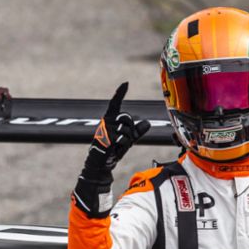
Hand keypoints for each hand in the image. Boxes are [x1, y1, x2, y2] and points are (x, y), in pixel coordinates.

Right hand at [73, 82, 150, 217]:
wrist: (101, 164)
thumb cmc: (112, 151)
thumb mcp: (127, 140)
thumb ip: (137, 132)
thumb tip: (147, 123)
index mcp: (110, 120)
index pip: (116, 104)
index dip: (120, 93)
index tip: (126, 83)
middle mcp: (106, 122)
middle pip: (127, 118)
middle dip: (131, 130)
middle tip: (124, 141)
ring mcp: (105, 129)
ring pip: (127, 129)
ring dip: (127, 140)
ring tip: (119, 147)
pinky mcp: (106, 138)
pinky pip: (123, 138)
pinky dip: (123, 146)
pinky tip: (116, 150)